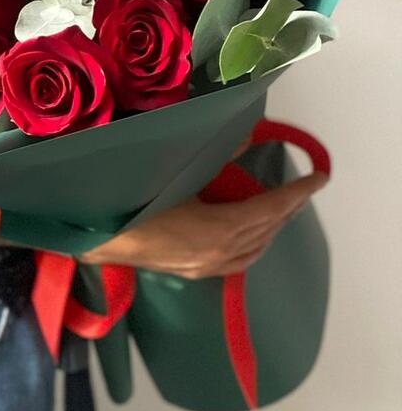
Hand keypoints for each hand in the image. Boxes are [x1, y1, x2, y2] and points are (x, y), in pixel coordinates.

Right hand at [81, 170, 328, 279]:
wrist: (91, 236)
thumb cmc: (129, 201)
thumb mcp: (172, 171)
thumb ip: (212, 154)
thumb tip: (244, 137)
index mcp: (219, 230)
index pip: (272, 208)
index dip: (298, 192)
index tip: (319, 177)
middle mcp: (218, 253)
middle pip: (267, 229)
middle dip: (288, 207)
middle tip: (302, 187)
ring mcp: (204, 267)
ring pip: (254, 248)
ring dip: (271, 227)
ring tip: (280, 207)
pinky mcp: (190, 272)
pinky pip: (237, 260)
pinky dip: (252, 243)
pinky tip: (247, 235)